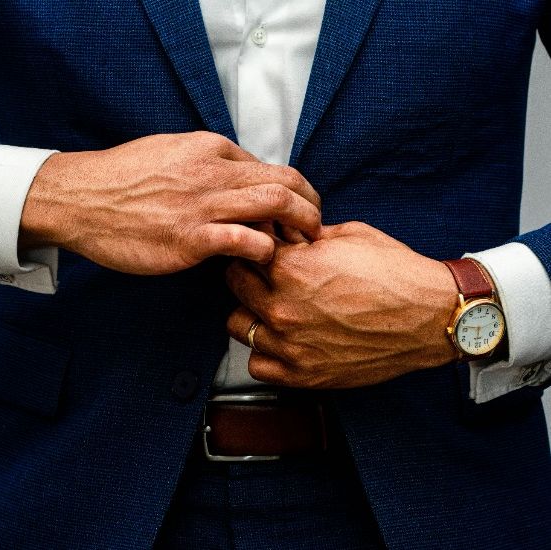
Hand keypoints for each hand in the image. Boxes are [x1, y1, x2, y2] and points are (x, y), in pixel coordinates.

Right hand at [19, 132, 320, 273]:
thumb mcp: (171, 150)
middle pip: (285, 184)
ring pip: (275, 206)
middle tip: (317, 228)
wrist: (80, 198)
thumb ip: (210, 162)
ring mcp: (203, 204)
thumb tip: (243, 178)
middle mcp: (213, 171)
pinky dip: (265, 251)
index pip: (271, 168)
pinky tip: (262, 260)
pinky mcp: (191, 238)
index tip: (300, 211)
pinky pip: (246, 242)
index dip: (295, 192)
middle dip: (312, 207)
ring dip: (299, 227)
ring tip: (304, 246)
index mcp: (211, 148)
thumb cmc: (124, 177)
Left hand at [226, 222, 459, 388]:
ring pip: (237, 325)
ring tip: (273, 308)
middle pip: (234, 285)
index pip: (243, 251)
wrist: (431, 316)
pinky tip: (282, 340)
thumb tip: (282, 233)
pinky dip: (264, 352)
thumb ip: (305, 235)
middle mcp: (282, 308)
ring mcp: (290, 345)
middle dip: (248, 274)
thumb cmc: (395, 273)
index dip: (254, 246)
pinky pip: (257, 365)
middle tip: (267, 274)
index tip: (263, 249)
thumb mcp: (348, 236)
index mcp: (290, 269)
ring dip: (250, 312)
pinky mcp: (303, 374)